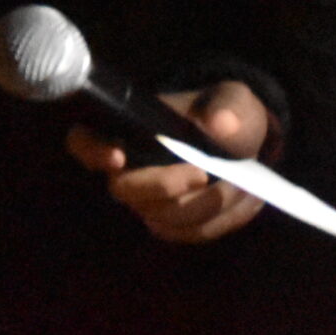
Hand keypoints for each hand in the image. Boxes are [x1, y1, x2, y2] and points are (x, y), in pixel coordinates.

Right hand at [64, 80, 268, 243]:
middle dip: (166, 186)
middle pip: (127, 191)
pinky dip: (226, 219)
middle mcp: (130, 169)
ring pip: (165, 219)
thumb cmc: (225, 114)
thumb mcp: (233, 101)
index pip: (86, 141)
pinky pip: (193, 233)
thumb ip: (228, 108)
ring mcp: (149, 202)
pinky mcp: (173, 224)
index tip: (117, 157)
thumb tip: (219, 124)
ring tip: (245, 182)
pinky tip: (250, 200)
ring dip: (210, 204)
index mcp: (134, 129)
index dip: (92, 151)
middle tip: (205, 173)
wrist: (243, 141)